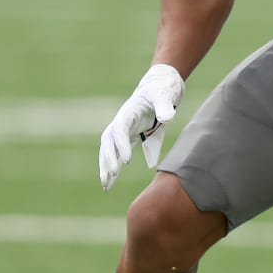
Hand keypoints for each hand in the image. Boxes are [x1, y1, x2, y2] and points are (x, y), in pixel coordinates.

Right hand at [98, 63, 184, 189]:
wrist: (160, 87)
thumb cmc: (162, 90)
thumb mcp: (165, 95)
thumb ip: (165, 105)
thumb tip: (166, 118)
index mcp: (128, 112)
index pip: (120, 129)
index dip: (121, 145)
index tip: (127, 160)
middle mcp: (121, 122)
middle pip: (109, 142)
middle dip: (108, 159)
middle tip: (111, 175)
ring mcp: (123, 131)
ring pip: (109, 151)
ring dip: (106, 167)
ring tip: (105, 185)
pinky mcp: (128, 138)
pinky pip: (117, 155)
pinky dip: (113, 168)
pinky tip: (110, 183)